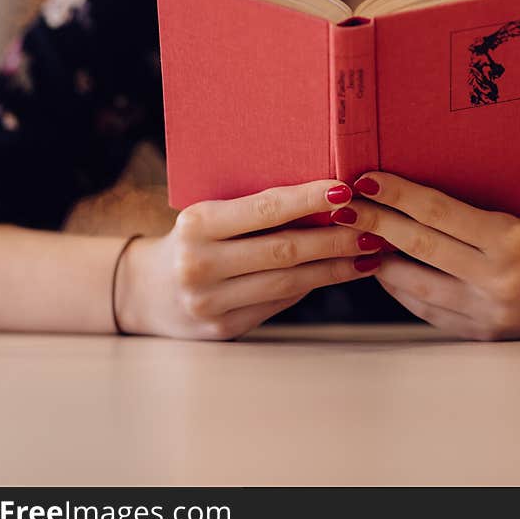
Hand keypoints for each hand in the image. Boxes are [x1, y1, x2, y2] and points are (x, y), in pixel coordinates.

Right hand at [116, 180, 383, 339]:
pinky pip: (279, 303)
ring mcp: (210, 302)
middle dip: (335, 239)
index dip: (308, 199)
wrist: (145, 292)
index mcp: (197, 224)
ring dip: (335, 268)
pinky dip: (313, 286)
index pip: (264, 208)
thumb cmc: (192, 241)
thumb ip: (255, 212)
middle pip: (284, 250)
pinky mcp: (224, 329)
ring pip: (288, 283)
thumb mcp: (209, 217)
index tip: (346, 189)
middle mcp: (200, 265)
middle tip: (374, 228)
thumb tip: (327, 200)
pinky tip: (339, 273)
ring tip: (369, 253)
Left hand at [331, 172, 519, 339]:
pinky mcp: (480, 334)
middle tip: (344, 207)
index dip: (397, 194)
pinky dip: (402, 290)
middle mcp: (495, 278)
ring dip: (380, 260)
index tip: (366, 180)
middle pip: (418, 246)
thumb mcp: (519, 217)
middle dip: (375, 223)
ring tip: (356, 239)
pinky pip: (427, 310)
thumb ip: (470, 213)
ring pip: (414, 285)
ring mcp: (486, 311)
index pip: (438, 212)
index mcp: (508, 240)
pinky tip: (385, 271)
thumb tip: (411, 194)